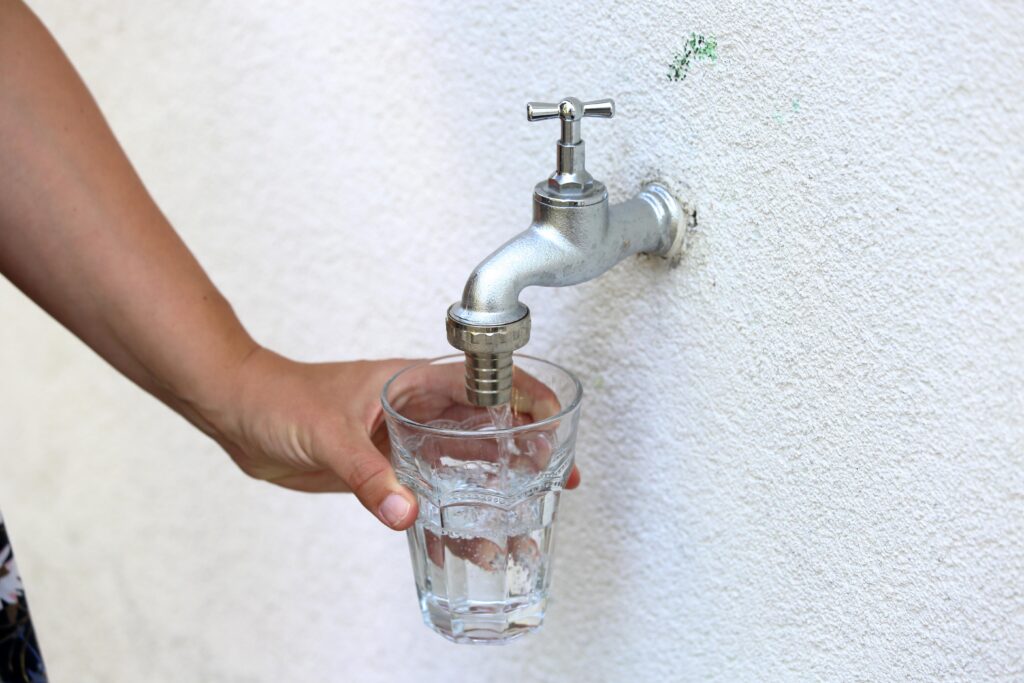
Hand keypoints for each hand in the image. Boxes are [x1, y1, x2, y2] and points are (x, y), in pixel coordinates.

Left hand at [208, 348, 578, 530]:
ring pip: (463, 463)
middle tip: (556, 480)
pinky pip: (430, 490)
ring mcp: (404, 440)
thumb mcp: (329, 432)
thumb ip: (368, 474)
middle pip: (487, 426)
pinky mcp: (387, 468)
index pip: (484, 382)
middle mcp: (418, 409)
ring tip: (524, 521)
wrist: (242, 413)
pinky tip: (470, 538)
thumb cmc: (281, 398)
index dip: (526, 398)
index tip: (555, 422)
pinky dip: (451, 512)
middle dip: (526, 450)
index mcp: (414, 382)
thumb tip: (405, 511)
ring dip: (494, 488)